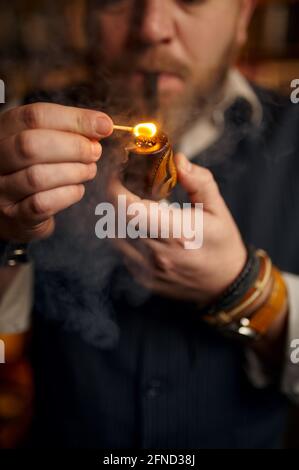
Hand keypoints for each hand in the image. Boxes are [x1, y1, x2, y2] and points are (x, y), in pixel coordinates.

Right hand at [0, 103, 112, 241]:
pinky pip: (42, 204)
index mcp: (2, 130)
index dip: (74, 119)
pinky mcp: (14, 216)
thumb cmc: (35, 168)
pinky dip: (68, 195)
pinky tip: (77, 189)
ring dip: (74, 172)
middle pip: (30, 145)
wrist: (15, 211)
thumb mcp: (46, 142)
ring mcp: (0, 189)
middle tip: (95, 152)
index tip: (103, 126)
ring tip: (89, 170)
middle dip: (73, 147)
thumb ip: (70, 130)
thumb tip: (102, 125)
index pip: (35, 116)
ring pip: (37, 177)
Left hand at [108, 153, 246, 305]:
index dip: (115, 188)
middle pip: (116, 220)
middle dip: (113, 197)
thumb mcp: (218, 209)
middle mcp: (158, 254)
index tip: (118, 173)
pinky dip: (123, 234)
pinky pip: (121, 251)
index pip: (130, 209)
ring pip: (114, 235)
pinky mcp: (143, 278)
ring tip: (131, 203)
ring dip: (116, 216)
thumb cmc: (222, 243)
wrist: (225, 284)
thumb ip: (199, 182)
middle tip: (122, 182)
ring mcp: (148, 269)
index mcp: (178, 233)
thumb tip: (178, 160)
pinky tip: (138, 226)